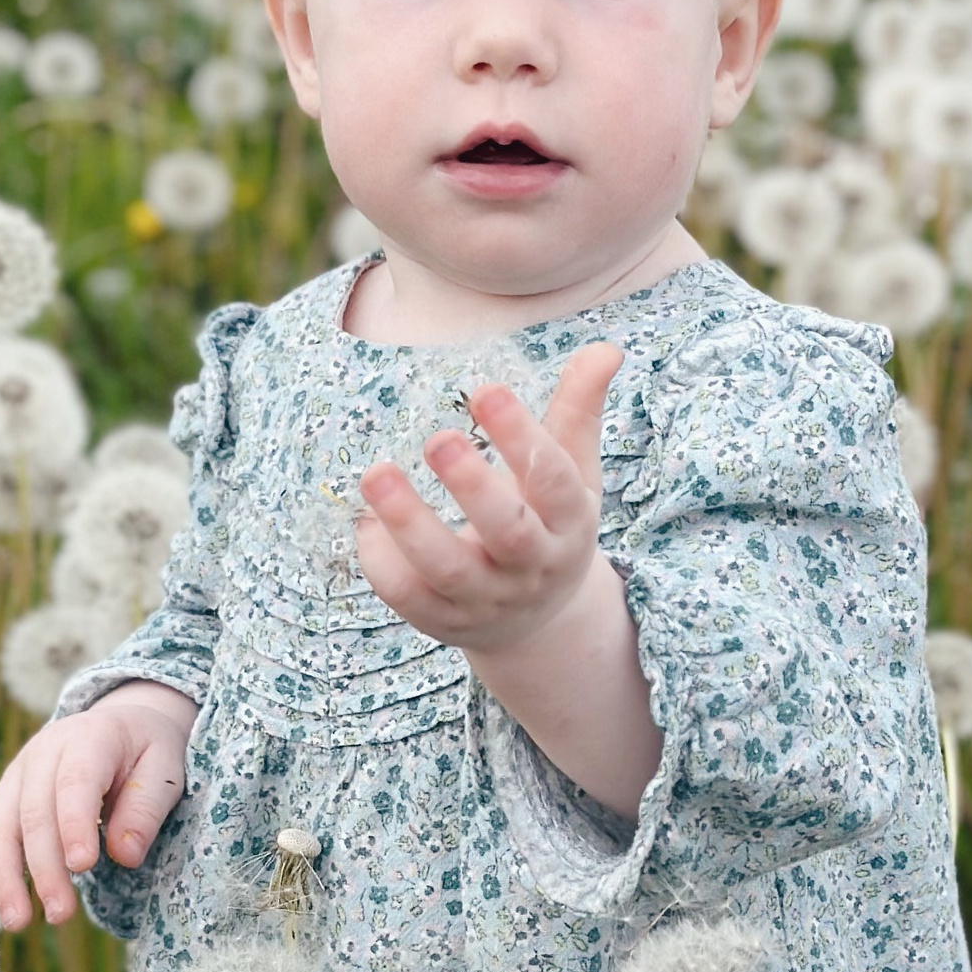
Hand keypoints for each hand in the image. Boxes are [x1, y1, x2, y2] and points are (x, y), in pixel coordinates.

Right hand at [0, 683, 199, 929]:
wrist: (119, 725)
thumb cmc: (146, 753)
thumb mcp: (165, 770)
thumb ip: (146, 809)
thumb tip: (124, 855)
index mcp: (87, 739)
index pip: (74, 782)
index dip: (74, 824)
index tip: (83, 866)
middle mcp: (42, 754)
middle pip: (32, 814)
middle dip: (43, 867)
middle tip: (61, 914)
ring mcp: (15, 777)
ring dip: (3, 877)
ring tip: (18, 923)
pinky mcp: (2, 799)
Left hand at [356, 342, 621, 661]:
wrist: (537, 621)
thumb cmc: (549, 523)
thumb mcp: (574, 473)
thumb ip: (578, 411)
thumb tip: (605, 348)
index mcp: (569, 522)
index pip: (553, 480)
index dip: (521, 436)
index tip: (486, 389)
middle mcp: (532, 565)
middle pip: (507, 531)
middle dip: (471, 485)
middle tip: (437, 437)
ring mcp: (487, 599)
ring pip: (448, 568)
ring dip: (410, 523)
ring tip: (376, 473)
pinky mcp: (445, 623)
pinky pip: (409, 598)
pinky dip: (383, 562)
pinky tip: (366, 522)